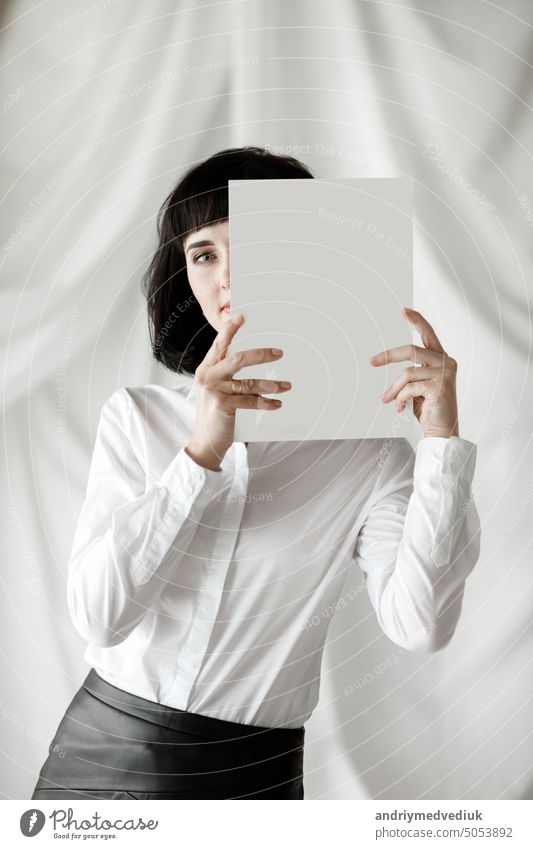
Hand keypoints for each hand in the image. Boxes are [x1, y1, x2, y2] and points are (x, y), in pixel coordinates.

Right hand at [186, 314, 291, 469]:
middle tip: (279, 353)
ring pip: (248, 382)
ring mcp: (214, 391)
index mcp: (206, 369)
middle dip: (261, 354)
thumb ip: (226, 374)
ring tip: (286, 386)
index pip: (219, 344)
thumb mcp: (215, 389)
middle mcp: (208, 376)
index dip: (230, 329)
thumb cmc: (214, 414)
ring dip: (270, 384)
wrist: (205, 443)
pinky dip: (266, 403)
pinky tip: (277, 404)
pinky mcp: (222, 405)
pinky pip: (250, 401)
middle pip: (237, 358)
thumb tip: (250, 356)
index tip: (243, 317)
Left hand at [369, 307, 459, 438]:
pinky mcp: (439, 387)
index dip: (417, 321)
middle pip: (411, 350)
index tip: (404, 310)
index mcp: (441, 359)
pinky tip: (401, 408)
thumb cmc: (429, 409)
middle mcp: (446, 362)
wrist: (441, 431)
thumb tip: (384, 367)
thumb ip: (409, 374)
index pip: (428, 334)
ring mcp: (444, 374)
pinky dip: (400, 398)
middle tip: (371, 361)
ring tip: (387, 400)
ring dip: (393, 389)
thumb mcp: (416, 387)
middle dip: (389, 355)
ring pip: (407, 373)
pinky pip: (409, 387)